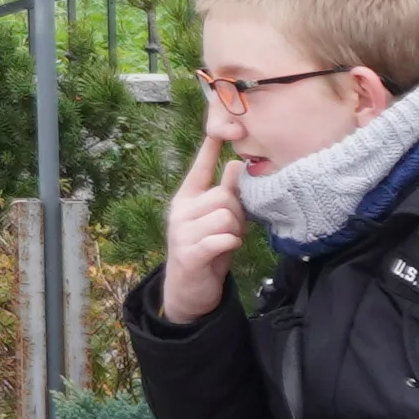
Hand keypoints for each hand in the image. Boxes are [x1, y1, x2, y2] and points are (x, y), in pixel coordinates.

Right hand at [158, 123, 244, 324]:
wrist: (189, 290)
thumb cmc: (207, 249)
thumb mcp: (217, 220)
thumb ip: (226, 195)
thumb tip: (237, 164)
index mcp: (186, 198)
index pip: (199, 168)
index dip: (209, 149)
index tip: (218, 127)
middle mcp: (181, 210)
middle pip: (224, 196)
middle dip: (238, 213)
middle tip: (234, 229)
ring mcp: (182, 231)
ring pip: (226, 217)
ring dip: (235, 231)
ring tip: (227, 242)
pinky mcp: (189, 253)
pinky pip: (222, 239)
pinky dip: (230, 243)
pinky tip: (227, 250)